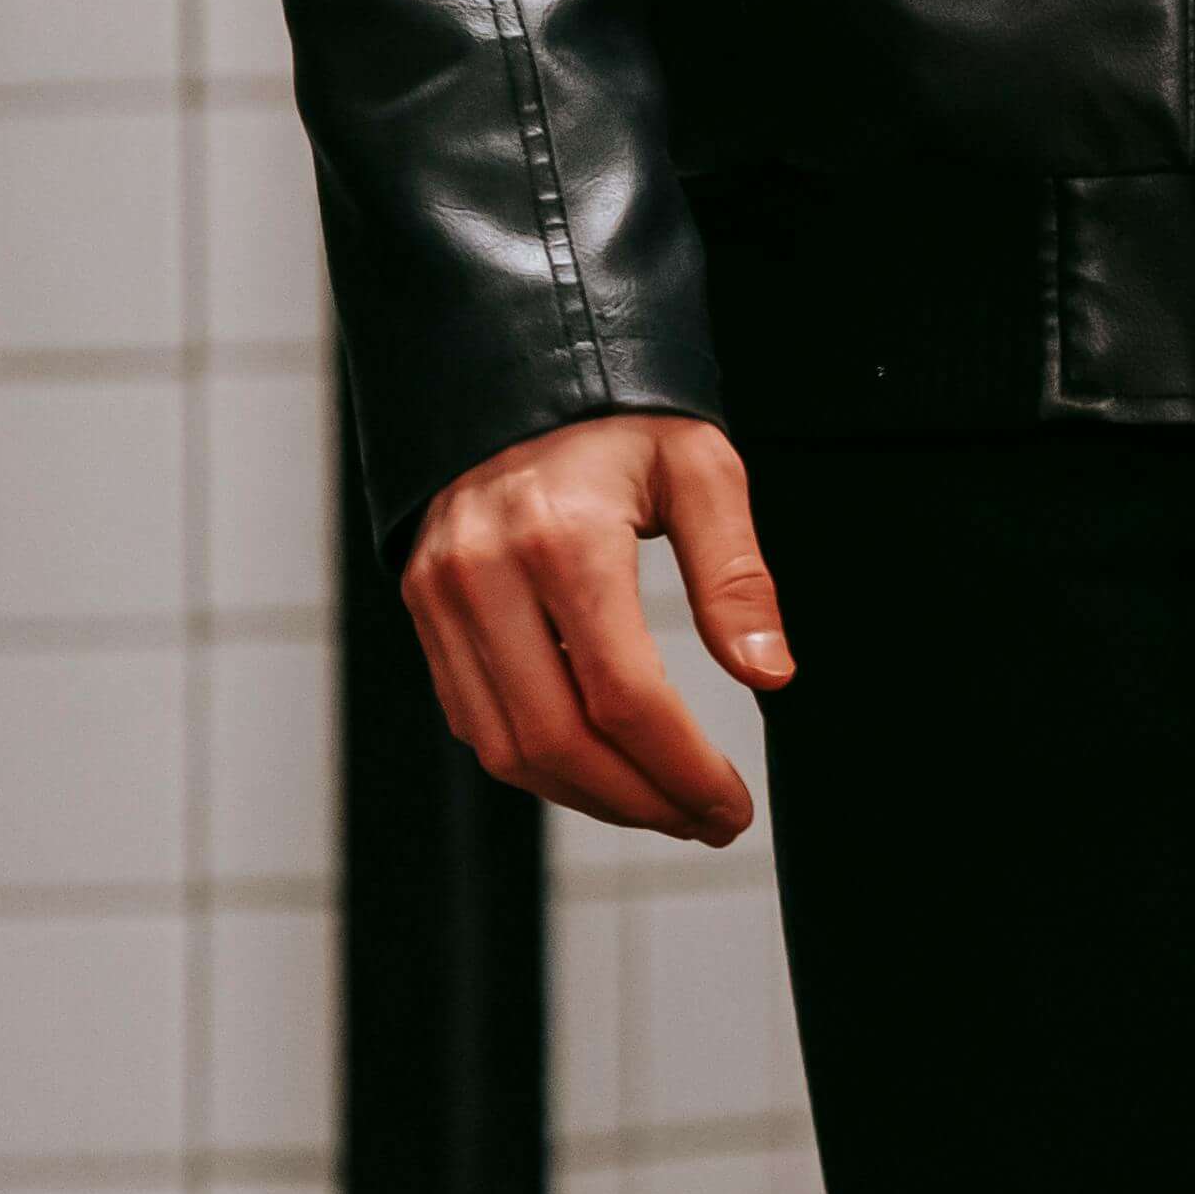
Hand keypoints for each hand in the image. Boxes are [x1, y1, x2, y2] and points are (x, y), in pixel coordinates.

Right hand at [402, 414, 792, 839]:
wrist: (514, 370)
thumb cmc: (620, 416)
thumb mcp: (703, 470)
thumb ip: (737, 575)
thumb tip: (771, 674)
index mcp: (562, 539)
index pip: (624, 696)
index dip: (682, 769)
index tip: (731, 807)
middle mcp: (483, 575)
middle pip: (557, 739)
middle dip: (639, 801)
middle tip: (706, 823)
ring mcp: (439, 596)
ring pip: (504, 746)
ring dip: (589, 797)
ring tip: (664, 808)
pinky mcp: (422, 609)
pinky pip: (474, 717)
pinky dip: (538, 762)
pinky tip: (603, 768)